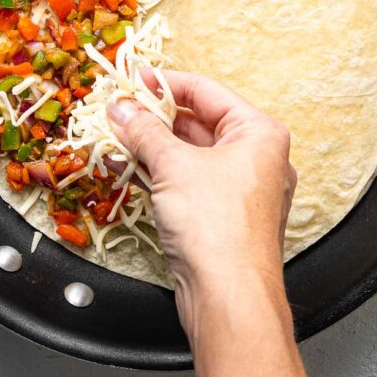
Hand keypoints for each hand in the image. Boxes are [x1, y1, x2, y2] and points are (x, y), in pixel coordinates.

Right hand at [106, 71, 296, 335]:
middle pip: (199, 123)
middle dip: (155, 117)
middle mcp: (259, 158)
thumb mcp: (172, 165)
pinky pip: (190, 181)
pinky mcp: (225, 217)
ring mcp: (243, 189)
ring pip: (192, 154)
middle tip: (118, 109)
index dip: (165, 83)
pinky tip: (130, 166)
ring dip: (154, 146)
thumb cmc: (218, 228)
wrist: (229, 297)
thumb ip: (144, 130)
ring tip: (116, 134)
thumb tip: (123, 108)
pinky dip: (162, 173)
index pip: (206, 91)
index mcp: (259, 133)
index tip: (132, 79)